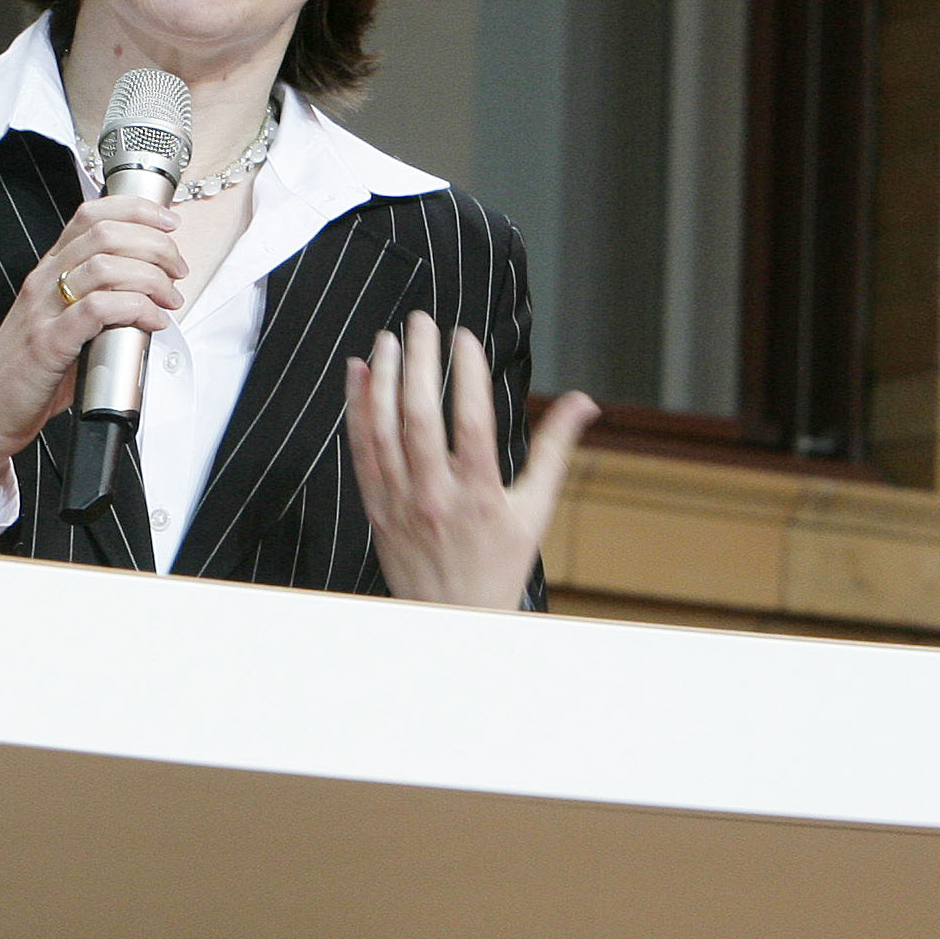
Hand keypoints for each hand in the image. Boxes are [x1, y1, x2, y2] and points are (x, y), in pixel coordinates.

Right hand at [0, 188, 190, 491]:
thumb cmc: (28, 373)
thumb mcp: (63, 323)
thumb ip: (97, 303)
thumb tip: (150, 298)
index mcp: (48, 271)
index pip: (91, 215)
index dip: (136, 211)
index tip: (168, 224)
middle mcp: (44, 282)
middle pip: (105, 234)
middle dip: (154, 244)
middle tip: (176, 270)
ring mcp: (44, 310)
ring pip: (105, 266)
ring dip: (151, 278)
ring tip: (169, 298)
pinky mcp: (48, 343)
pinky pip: (98, 309)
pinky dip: (135, 309)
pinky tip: (152, 322)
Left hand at [342, 313, 598, 610]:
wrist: (453, 618)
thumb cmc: (499, 564)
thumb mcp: (535, 509)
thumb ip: (555, 449)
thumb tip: (584, 403)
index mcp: (480, 495)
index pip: (472, 423)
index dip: (467, 374)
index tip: (464, 336)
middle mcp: (435, 496)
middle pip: (421, 418)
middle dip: (420, 362)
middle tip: (421, 320)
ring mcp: (399, 502)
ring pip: (384, 430)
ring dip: (384, 378)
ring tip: (388, 338)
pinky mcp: (375, 507)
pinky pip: (361, 451)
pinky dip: (356, 410)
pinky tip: (358, 375)